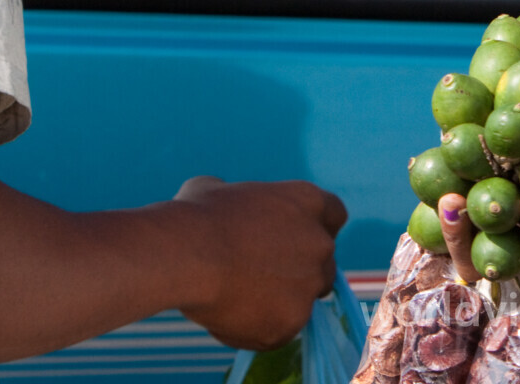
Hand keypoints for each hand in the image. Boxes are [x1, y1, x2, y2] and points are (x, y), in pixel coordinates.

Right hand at [172, 176, 346, 349]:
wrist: (186, 256)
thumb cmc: (196, 216)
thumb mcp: (216, 188)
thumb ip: (236, 198)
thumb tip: (222, 196)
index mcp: (309, 202)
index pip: (334, 216)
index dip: (314, 229)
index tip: (292, 240)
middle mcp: (320, 243)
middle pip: (323, 264)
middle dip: (300, 272)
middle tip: (261, 277)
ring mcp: (310, 285)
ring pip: (302, 301)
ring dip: (280, 303)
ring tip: (238, 299)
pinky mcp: (292, 321)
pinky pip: (279, 330)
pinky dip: (258, 329)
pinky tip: (227, 317)